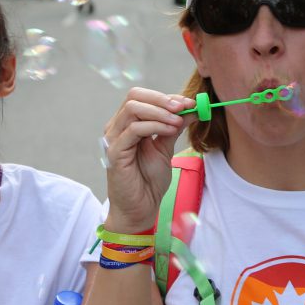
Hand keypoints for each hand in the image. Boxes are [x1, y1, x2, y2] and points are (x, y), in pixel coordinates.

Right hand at [101, 87, 194, 230]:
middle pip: (134, 96)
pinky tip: (170, 131)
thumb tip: (191, 108)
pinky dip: (154, 126)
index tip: (189, 103)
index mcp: (127, 124)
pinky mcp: (115, 152)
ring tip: (178, 122)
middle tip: (183, 107)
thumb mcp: (166, 148)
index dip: (166, 97)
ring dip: (160, 111)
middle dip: (162, 99)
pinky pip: (134, 130)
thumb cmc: (149, 181)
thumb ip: (174, 127)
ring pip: (133, 108)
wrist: (140, 208)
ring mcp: (114, 139)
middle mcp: (117, 128)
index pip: (142, 97)